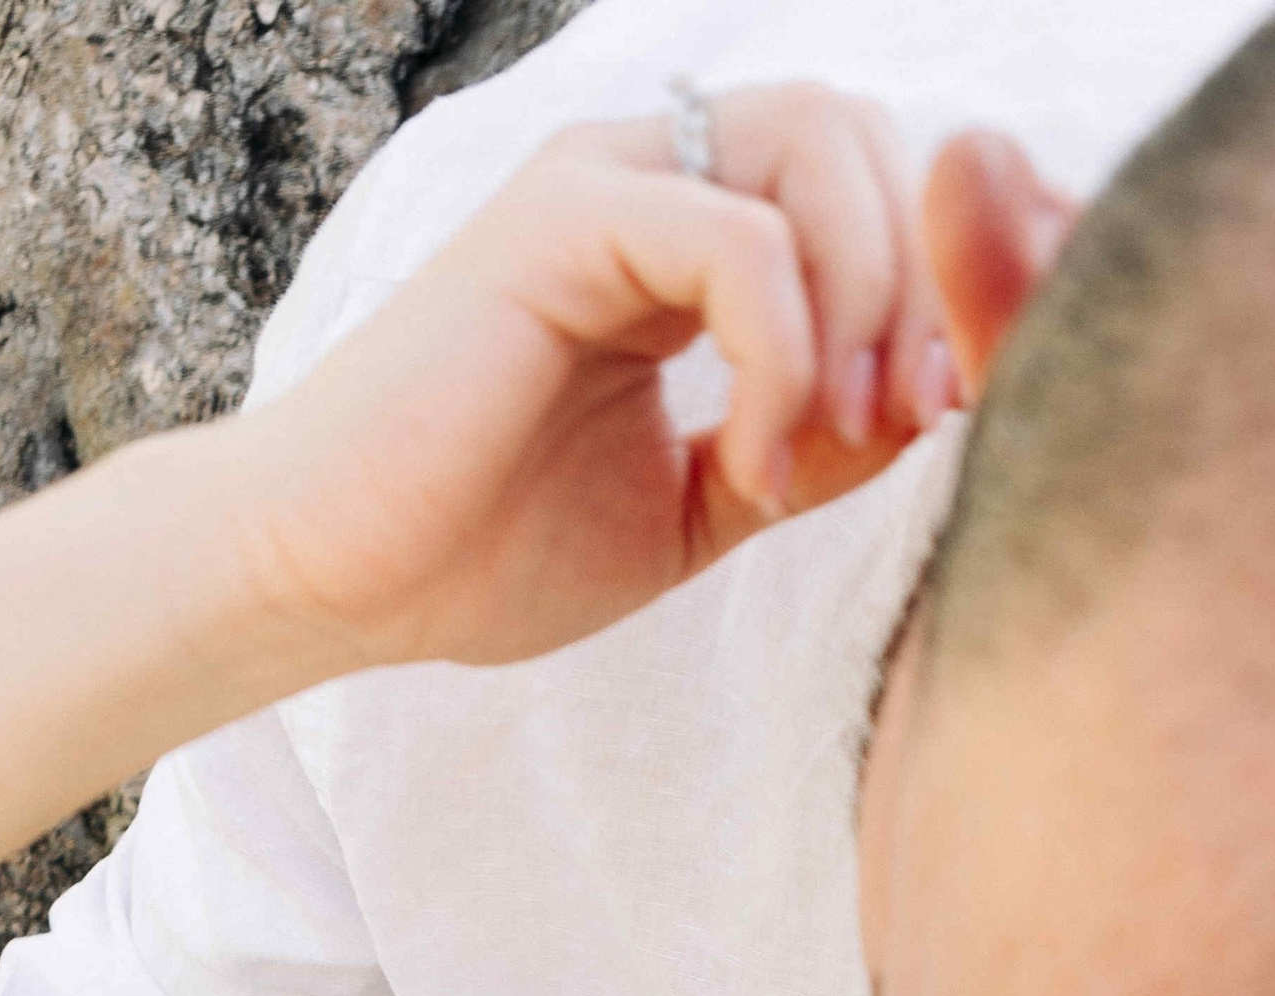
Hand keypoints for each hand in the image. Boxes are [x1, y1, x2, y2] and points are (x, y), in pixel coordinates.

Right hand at [232, 86, 975, 677]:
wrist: (338, 580)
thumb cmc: (486, 546)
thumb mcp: (698, 502)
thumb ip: (810, 442)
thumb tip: (934, 401)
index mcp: (685, 234)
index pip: (865, 184)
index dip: (932, 286)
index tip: (936, 422)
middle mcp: (651, 176)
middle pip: (862, 136)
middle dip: (921, 282)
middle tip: (906, 423)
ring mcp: (602, 184)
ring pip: (819, 149)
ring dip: (866, 304)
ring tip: (826, 444)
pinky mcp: (560, 222)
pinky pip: (737, 238)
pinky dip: (780, 353)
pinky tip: (749, 463)